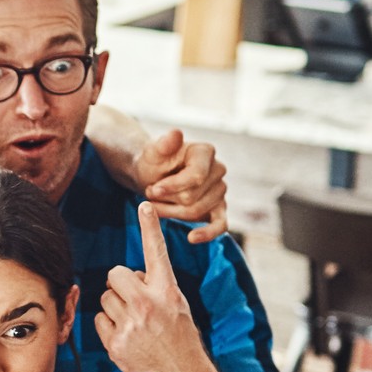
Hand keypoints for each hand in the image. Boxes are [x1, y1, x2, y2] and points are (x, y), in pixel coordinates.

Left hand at [93, 203, 208, 371]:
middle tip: (133, 299)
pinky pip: (99, 320)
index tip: (145, 205)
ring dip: (114, 305)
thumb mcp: (176, 304)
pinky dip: (108, 325)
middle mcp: (149, 304)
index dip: (150, 228)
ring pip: (105, 297)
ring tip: (133, 321)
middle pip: (115, 273)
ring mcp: (131, 324)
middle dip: (119, 283)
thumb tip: (128, 275)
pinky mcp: (116, 343)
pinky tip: (126, 336)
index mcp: (168, 291)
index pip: (157, 253)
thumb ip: (155, 285)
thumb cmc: (179, 335)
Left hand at [136, 128, 227, 242]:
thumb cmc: (152, 163)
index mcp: (206, 152)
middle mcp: (218, 169)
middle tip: (151, 194)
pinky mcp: (218, 208)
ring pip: (196, 212)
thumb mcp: (152, 153)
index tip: (152, 190)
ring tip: (157, 204)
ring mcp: (220, 190)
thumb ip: (163, 144)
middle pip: (193, 197)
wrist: (152, 176)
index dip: (172, 187)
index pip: (195, 177)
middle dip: (167, 200)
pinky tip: (192, 238)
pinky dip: (207, 233)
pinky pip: (220, 225)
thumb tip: (176, 133)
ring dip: (172, 212)